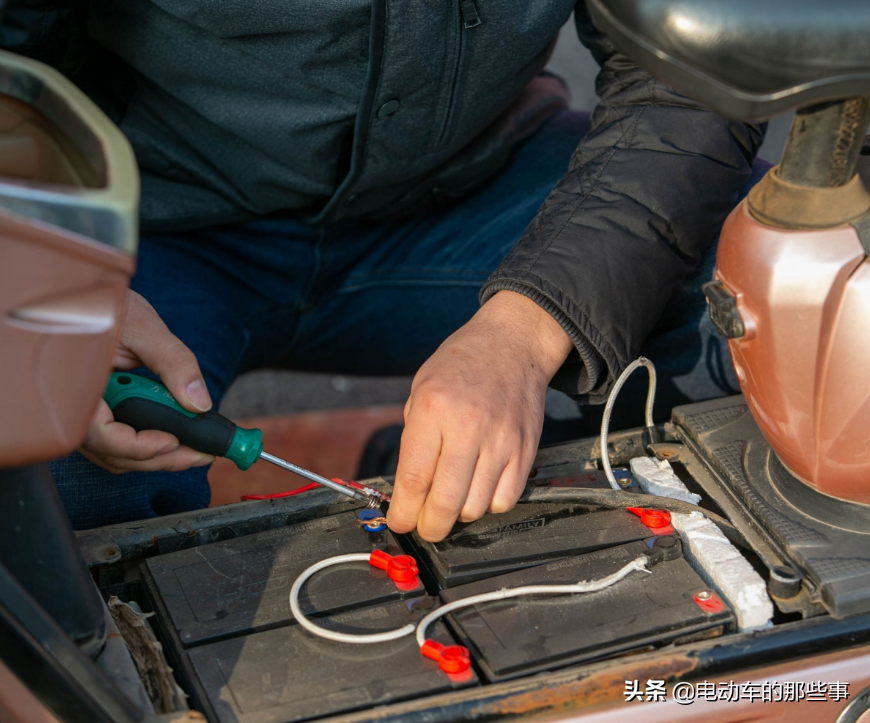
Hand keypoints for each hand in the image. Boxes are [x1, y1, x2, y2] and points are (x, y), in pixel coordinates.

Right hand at [78, 290, 215, 473]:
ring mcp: (83, 415)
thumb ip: (173, 362)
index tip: (173, 440)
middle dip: (161, 458)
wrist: (90, 295)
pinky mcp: (97, 415)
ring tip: (197, 449)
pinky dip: (149, 445)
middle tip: (203, 454)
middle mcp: (73, 408)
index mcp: (74, 386)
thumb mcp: (143, 326)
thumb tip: (199, 403)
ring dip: (158, 457)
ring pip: (117, 454)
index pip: (100, 436)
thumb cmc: (105, 304)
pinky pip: (120, 441)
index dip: (137, 446)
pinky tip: (176, 436)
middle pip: (114, 454)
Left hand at [387, 290, 572, 540]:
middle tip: (425, 527)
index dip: (404, 512)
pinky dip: (489, 504)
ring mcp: (501, 440)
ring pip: (476, 507)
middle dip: (430, 527)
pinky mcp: (525, 449)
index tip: (400, 522)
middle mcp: (467, 427)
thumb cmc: (460, 366)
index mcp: (432, 410)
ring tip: (452, 500)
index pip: (414, 478)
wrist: (511, 344)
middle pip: (446, 502)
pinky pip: (506, 498)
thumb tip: (408, 491)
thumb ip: (414, 440)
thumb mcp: (420, 391)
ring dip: (459, 514)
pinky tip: (479, 489)